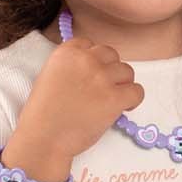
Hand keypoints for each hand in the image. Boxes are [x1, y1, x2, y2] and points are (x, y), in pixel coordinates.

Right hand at [19, 36, 144, 158]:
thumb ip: (70, 67)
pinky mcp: (114, 97)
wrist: (44, 137)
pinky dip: (133, 100)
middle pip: (111, 55)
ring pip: (127, 71)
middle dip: (110, 71)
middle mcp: (85, 60)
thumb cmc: (43, 114)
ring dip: (123, 84)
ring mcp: (101, 78)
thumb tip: (92, 70)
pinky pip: (137, 91)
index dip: (94, 61)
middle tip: (104, 89)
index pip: (90, 44)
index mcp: (66, 53)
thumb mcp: (49, 76)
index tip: (90, 76)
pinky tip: (123, 108)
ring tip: (112, 100)